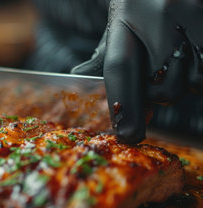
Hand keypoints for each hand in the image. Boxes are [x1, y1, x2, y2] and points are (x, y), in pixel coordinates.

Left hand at [72, 0, 202, 143]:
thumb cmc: (140, 1)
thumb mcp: (119, 19)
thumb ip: (105, 51)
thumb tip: (78, 76)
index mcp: (126, 16)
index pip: (121, 68)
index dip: (126, 106)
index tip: (128, 134)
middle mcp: (160, 15)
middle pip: (165, 87)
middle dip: (160, 95)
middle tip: (156, 79)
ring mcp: (192, 15)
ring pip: (194, 82)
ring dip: (186, 82)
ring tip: (177, 61)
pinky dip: (201, 70)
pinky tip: (192, 55)